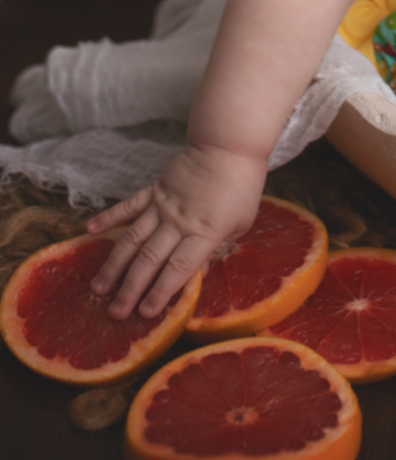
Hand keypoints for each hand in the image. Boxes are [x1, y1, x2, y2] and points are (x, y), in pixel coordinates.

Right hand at [86, 145, 267, 320]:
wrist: (229, 145)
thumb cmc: (241, 187)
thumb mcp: (240, 223)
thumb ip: (217, 249)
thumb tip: (197, 275)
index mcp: (204, 232)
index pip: (179, 269)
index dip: (161, 292)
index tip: (145, 313)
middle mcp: (179, 221)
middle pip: (150, 259)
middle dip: (131, 288)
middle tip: (115, 312)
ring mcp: (163, 205)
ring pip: (133, 239)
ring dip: (115, 264)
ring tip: (98, 287)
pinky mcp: (154, 189)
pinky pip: (129, 205)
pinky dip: (109, 217)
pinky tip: (90, 230)